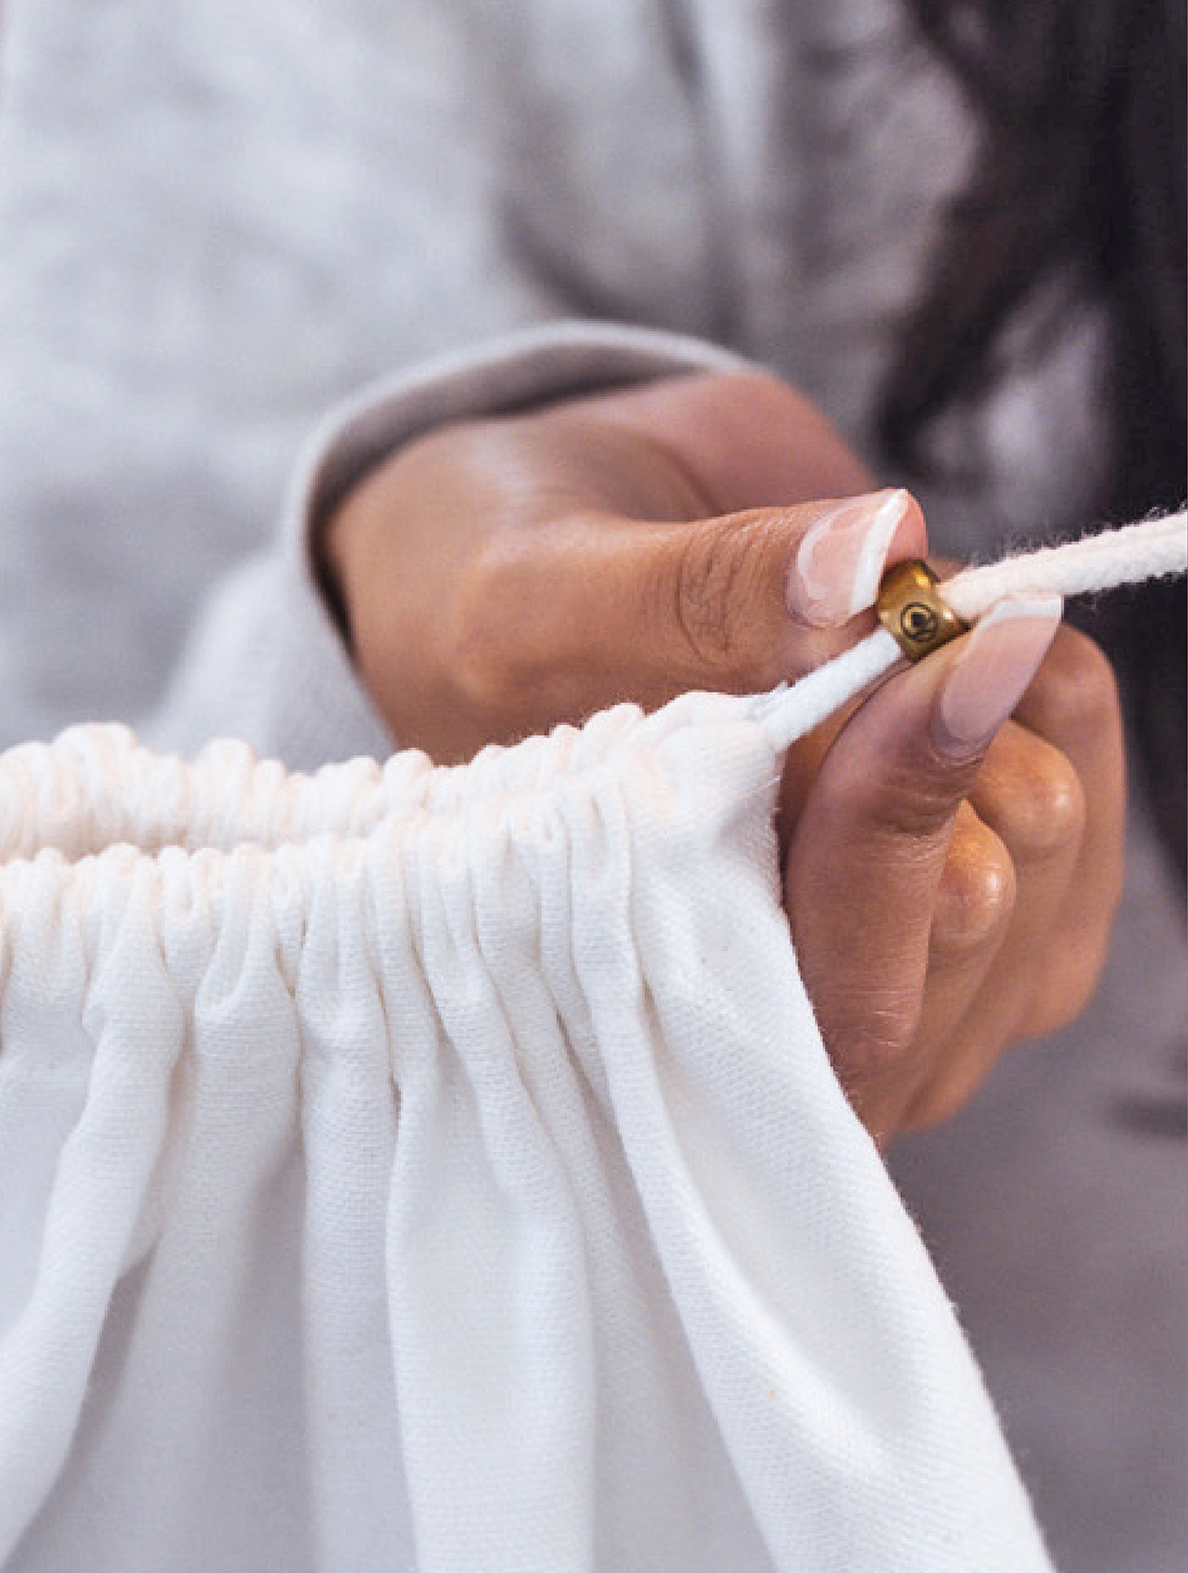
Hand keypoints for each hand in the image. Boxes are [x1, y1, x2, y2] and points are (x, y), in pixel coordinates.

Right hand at [322, 371, 1123, 1142]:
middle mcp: (797, 1018)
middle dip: (948, 757)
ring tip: (879, 624)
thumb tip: (879, 554)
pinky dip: (1049, 691)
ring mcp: (900, 955)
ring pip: (1049, 866)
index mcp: (660, 1015)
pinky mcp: (982, 871)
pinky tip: (952, 637)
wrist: (511, 573)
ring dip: (1000, 710)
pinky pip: (1091, 800)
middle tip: (878, 619)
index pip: (834, 1001)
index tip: (923, 652)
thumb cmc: (481, 615)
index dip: (888, 842)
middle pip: (970, 935)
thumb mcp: (540, 592)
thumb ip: (700, 591)